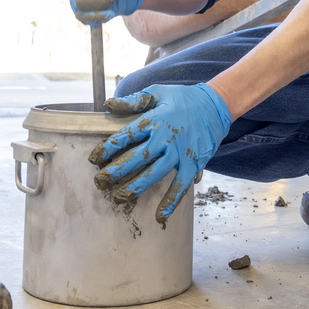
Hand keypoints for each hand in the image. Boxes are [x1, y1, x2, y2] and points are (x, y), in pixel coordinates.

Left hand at [88, 83, 231, 224]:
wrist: (215, 106)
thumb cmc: (183, 99)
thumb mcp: (158, 92)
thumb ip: (133, 101)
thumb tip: (109, 105)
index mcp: (155, 120)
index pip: (126, 135)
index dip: (108, 147)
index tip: (94, 158)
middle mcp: (165, 138)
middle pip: (137, 157)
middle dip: (116, 170)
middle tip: (100, 181)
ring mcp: (180, 153)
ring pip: (155, 174)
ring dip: (136, 187)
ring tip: (119, 197)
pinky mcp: (193, 164)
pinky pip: (181, 186)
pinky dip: (171, 202)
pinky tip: (160, 216)